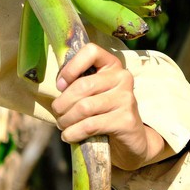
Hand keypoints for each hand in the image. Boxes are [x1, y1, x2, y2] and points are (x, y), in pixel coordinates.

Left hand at [51, 43, 168, 170]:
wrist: (132, 138)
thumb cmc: (105, 111)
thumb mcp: (94, 92)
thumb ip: (79, 82)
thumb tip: (59, 84)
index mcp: (112, 64)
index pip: (91, 51)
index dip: (71, 67)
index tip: (60, 85)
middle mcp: (122, 77)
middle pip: (83, 85)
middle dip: (62, 102)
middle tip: (57, 113)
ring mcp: (126, 99)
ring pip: (84, 107)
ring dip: (66, 119)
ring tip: (62, 125)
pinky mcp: (126, 120)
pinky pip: (91, 125)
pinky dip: (74, 132)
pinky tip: (69, 136)